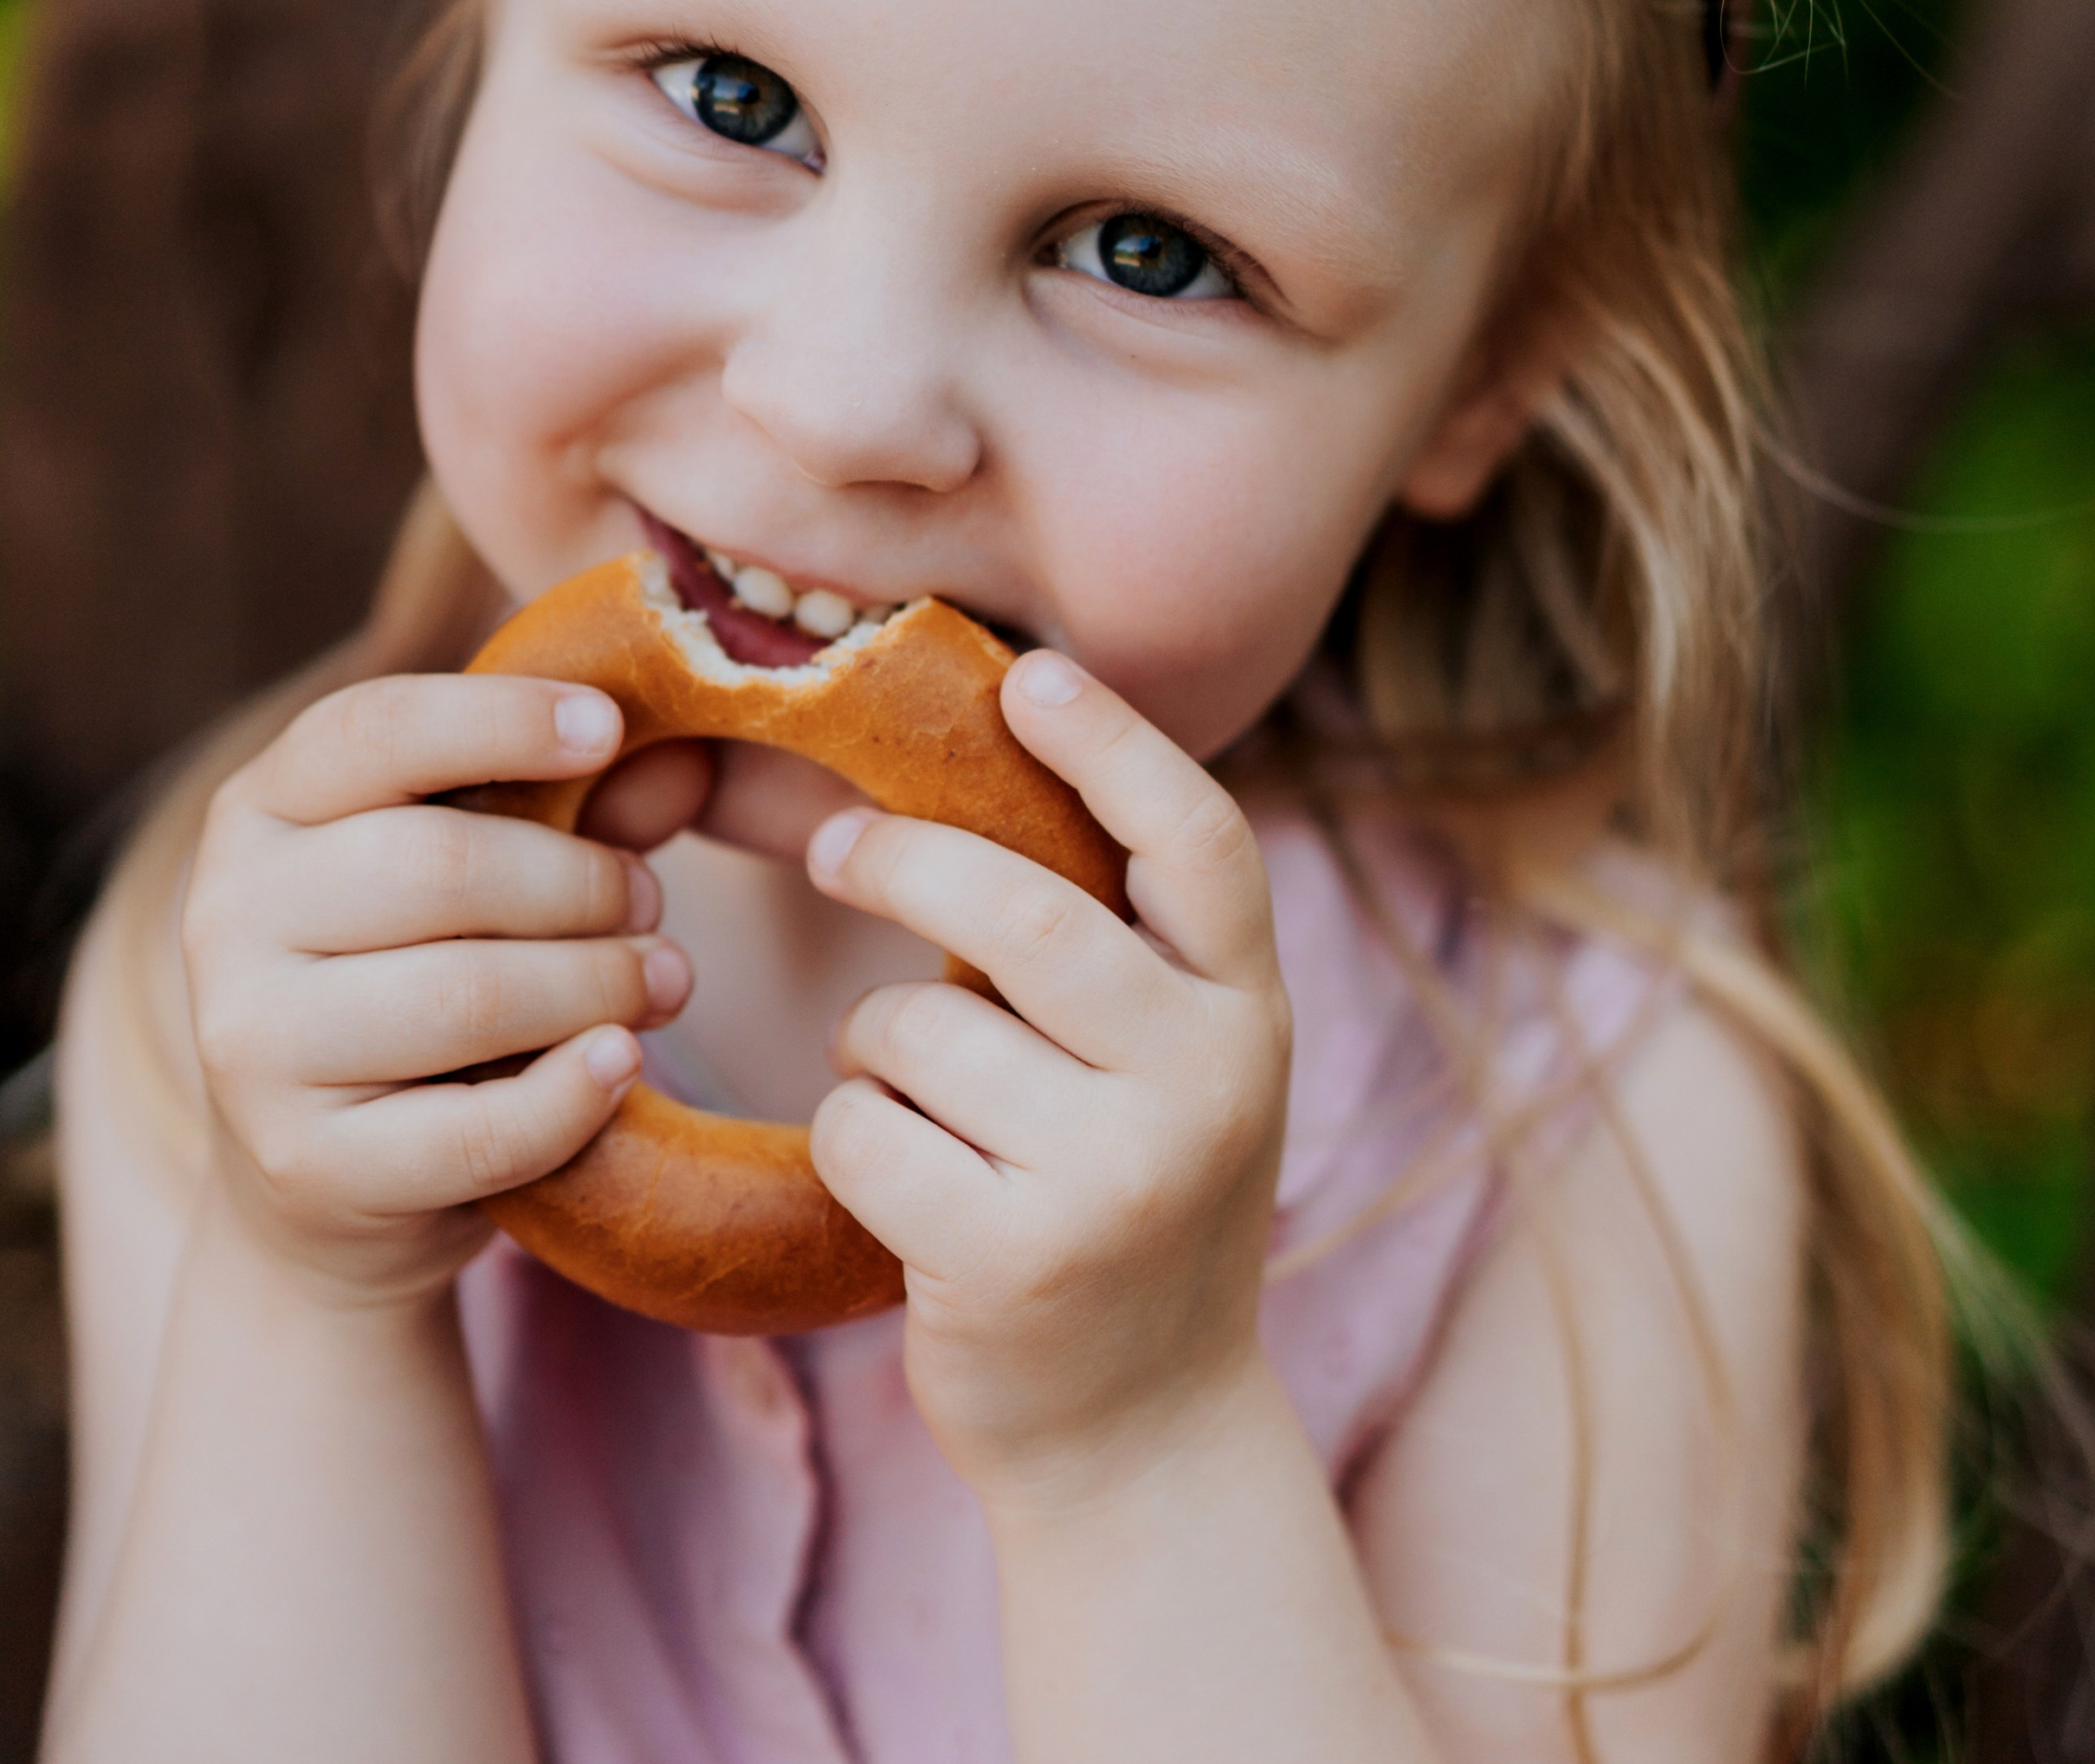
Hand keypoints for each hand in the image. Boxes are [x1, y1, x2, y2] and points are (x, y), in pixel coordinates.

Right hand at [181, 675, 692, 1306]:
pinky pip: (478, 1128)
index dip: (502, 719)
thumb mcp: (483, 871)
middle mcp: (229, 915)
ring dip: (597, 984)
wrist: (332, 1175)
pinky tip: (624, 1061)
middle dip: (583, 883)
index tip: (608, 727)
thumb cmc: (429, 973)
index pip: (374, 730)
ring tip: (660, 982)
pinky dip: (574, 1094)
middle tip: (651, 904)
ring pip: (467, 996)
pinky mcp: (305, 1166)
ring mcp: (252, 1048)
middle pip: (440, 866)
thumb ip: (574, 808)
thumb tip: (690, 764)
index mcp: (266, 807)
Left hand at [804, 650, 1290, 1509]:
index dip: (1114, 745)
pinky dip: (852, 1133)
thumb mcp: (1176, 1069)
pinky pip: (866, 1128)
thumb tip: (1007, 775)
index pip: (1200, 842)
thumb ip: (1129, 953)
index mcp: (1251, 1011)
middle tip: (831, 846)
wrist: (1141, 1431)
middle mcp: (1211, 1082)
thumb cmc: (1130, 1203)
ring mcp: (1123, 1179)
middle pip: (1031, 915)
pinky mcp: (1020, 1261)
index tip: (1027, 674)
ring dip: (880, 1042)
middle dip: (905, 860)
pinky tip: (904, 1180)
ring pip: (920, 1023)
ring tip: (923, 1098)